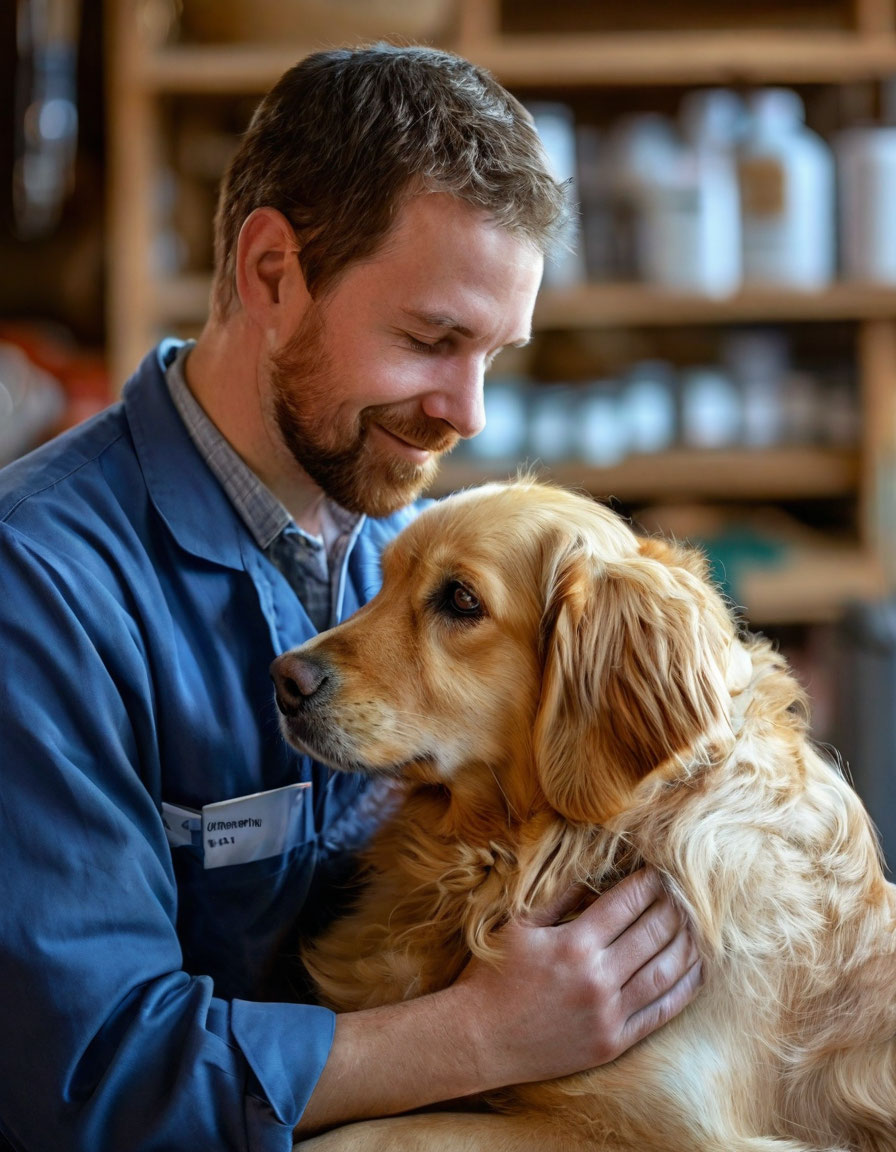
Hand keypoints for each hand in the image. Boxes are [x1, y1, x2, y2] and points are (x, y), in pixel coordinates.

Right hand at [296, 868, 699, 1135]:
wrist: (480, 1039)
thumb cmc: (493, 976)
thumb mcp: (520, 925)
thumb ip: (560, 897)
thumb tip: (594, 871)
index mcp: (574, 944)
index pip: (625, 903)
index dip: (647, 884)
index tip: (658, 871)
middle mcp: (597, 979)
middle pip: (652, 934)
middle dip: (672, 907)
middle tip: (683, 891)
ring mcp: (608, 1014)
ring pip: (664, 972)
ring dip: (686, 944)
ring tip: (696, 925)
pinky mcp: (613, 1042)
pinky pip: (660, 1013)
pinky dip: (684, 989)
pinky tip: (696, 970)